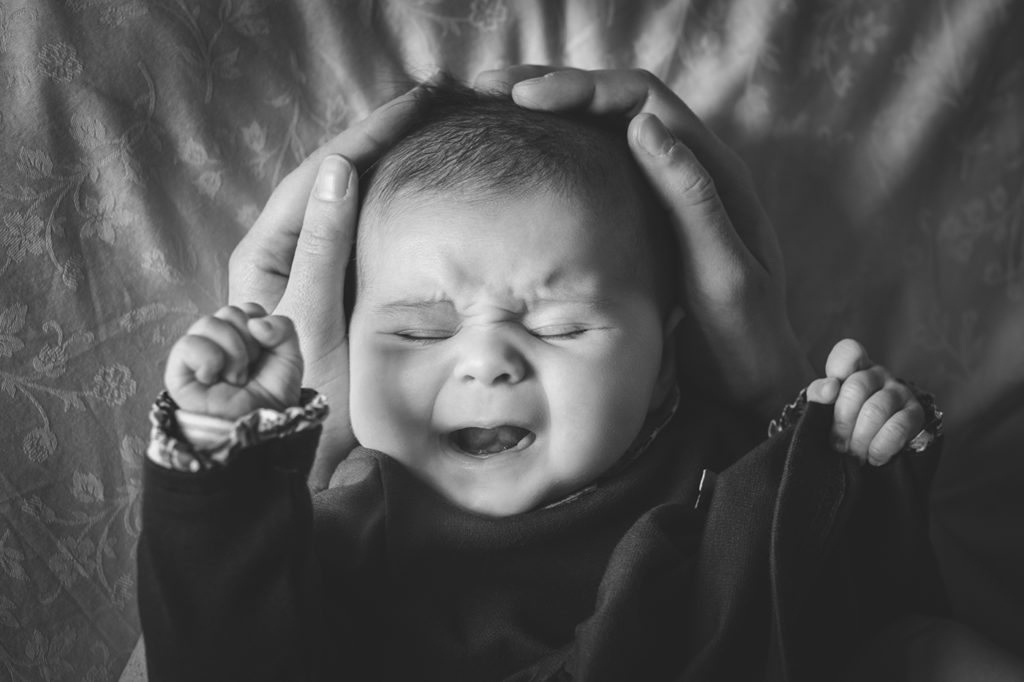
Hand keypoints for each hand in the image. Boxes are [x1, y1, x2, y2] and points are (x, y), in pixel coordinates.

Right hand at [165, 304, 301, 420]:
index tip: (266, 350)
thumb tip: (254, 322)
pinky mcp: (177, 373)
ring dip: (232, 352)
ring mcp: (195, 356)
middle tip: (250, 368)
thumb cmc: (272, 394)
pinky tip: (214, 379)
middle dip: (249, 341)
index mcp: (240, 336)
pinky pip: (187, 344)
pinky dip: (209, 359)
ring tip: (236, 377)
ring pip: (207, 323)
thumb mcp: (290, 356)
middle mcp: (215, 342)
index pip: (246, 309)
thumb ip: (282, 328)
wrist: (261, 426)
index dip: (261, 325)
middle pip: (228, 312)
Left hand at [228, 86, 424, 489]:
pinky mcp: (334, 284)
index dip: (369, 133)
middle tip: (434, 99)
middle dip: (381, 134)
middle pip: (333, 174)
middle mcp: (283, 249)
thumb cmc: (298, 395)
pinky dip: (388, 196)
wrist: (289, 451)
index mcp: (268, 251)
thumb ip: (321, 246)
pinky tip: (417, 180)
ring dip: (387, 158)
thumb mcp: (311, 318)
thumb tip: (340, 169)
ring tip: (431, 125)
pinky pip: (360, 226)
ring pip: (348, 196)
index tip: (417, 102)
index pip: (322, 172)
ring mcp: (309, 265)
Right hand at [474, 66, 813, 420]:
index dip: (584, 88)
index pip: (643, 100)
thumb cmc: (743, 337)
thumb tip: (643, 126)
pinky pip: (600, 168)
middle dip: (557, 86)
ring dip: (553, 113)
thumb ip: (691, 200)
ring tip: (492, 108)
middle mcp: (691, 169)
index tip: (527, 97)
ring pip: (605, 131)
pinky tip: (521, 158)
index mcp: (715, 171)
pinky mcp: (647, 219)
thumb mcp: (722, 273)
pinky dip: (559, 151)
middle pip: (619, 102)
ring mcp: (667, 193)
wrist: (754, 382)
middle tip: (489, 87)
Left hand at [806, 339, 924, 465]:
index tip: (830, 393)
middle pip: (856, 388)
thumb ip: (819, 394)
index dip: (838, 369)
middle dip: (841, 422)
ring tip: (852, 455)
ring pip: (875, 411)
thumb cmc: (844, 421)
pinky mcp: (915, 414)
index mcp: (853, 366)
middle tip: (836, 444)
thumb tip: (829, 388)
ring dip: (859, 439)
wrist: (871, 445)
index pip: (849, 351)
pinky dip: (880, 447)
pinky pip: (897, 428)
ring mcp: (899, 392)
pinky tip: (873, 456)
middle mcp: (878, 374)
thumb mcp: (824, 407)